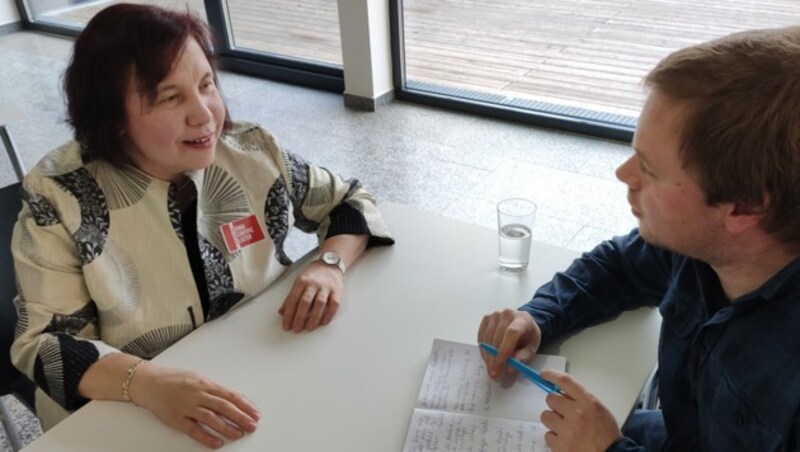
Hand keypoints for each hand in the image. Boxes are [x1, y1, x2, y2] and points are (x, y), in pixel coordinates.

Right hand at [130, 364, 258, 448]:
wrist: (149, 382)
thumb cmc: (173, 379)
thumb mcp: (197, 378)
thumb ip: (213, 389)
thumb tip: (232, 399)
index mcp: (205, 384)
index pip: (230, 395)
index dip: (245, 405)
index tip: (255, 413)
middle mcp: (197, 395)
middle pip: (224, 407)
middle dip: (241, 417)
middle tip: (252, 425)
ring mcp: (187, 407)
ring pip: (211, 418)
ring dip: (227, 428)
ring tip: (238, 434)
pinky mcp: (176, 419)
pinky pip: (194, 430)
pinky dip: (206, 437)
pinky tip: (217, 443)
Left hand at [279, 262, 343, 332]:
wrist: (329, 264)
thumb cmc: (313, 276)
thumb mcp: (298, 283)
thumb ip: (290, 297)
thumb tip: (282, 312)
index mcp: (301, 282)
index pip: (293, 300)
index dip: (288, 314)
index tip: (286, 325)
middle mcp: (313, 284)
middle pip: (305, 302)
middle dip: (299, 317)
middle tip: (296, 329)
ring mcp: (326, 287)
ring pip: (319, 303)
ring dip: (314, 317)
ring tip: (309, 327)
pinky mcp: (337, 291)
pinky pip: (334, 304)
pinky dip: (329, 314)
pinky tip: (324, 322)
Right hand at [477, 308, 541, 377]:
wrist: (522, 323)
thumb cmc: (528, 337)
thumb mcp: (531, 348)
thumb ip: (523, 357)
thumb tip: (510, 368)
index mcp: (522, 319)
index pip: (511, 334)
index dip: (504, 351)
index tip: (499, 366)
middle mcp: (507, 314)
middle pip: (497, 337)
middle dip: (494, 358)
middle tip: (494, 374)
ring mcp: (495, 314)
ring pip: (487, 338)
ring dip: (487, 355)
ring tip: (491, 368)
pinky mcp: (486, 318)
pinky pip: (481, 336)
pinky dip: (483, 349)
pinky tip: (487, 358)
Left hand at [540, 369, 620, 451]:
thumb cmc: (607, 435)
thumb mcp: (599, 410)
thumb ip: (582, 399)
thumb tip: (562, 393)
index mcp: (588, 402)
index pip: (565, 381)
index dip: (551, 375)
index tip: (544, 375)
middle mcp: (576, 413)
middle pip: (551, 398)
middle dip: (555, 405)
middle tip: (564, 414)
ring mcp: (567, 430)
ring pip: (546, 416)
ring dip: (553, 422)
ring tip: (566, 430)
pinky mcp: (560, 445)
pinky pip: (548, 435)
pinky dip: (555, 439)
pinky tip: (566, 441)